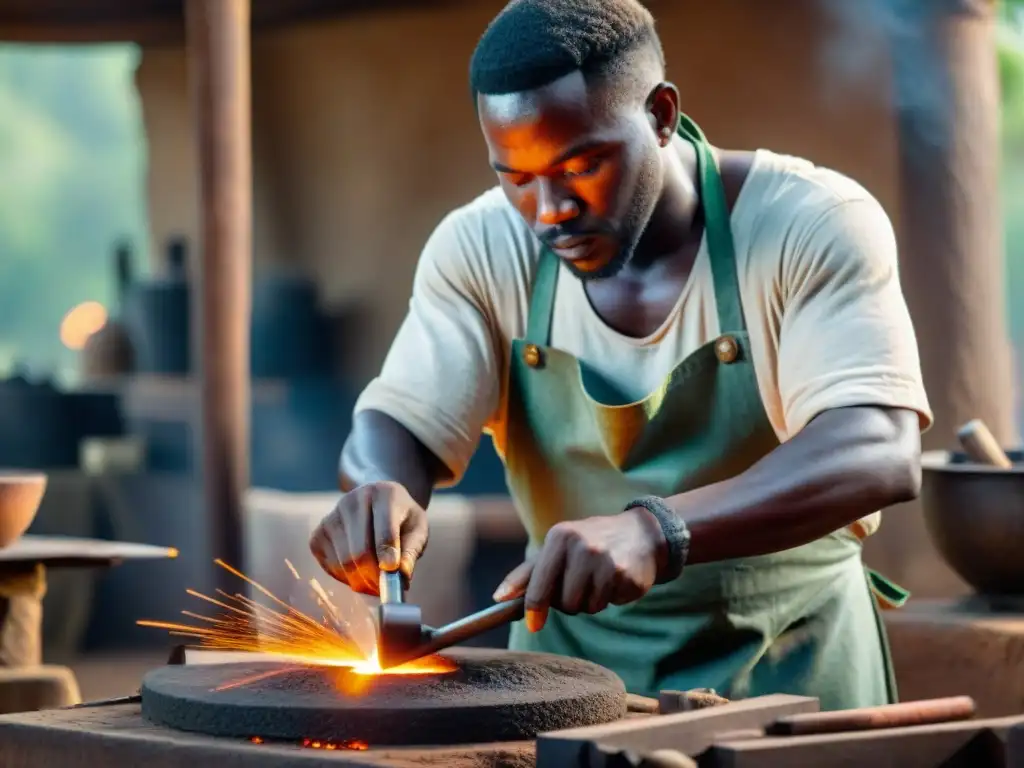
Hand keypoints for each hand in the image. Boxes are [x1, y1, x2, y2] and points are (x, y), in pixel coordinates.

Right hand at [308, 481, 428, 594]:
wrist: (378, 505)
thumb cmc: (401, 519)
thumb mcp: (417, 529)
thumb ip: (411, 551)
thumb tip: (401, 575)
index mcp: (384, 494)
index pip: (384, 529)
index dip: (388, 553)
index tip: (392, 571)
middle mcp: (353, 501)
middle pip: (359, 551)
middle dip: (374, 576)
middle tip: (386, 588)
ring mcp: (332, 517)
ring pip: (343, 562)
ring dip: (361, 581)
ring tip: (376, 581)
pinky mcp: (318, 534)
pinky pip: (330, 566)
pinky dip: (346, 578)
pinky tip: (359, 571)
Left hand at [492, 509, 667, 631]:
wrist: (640, 533)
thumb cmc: (588, 542)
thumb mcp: (557, 548)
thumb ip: (526, 574)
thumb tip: (498, 598)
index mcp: (560, 537)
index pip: (540, 585)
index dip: (535, 609)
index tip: (533, 624)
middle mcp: (583, 546)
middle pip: (565, 604)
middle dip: (571, 602)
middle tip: (580, 583)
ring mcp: (608, 561)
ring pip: (588, 607)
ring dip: (592, 601)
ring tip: (599, 579)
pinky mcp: (629, 576)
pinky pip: (611, 604)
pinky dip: (612, 597)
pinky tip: (617, 578)